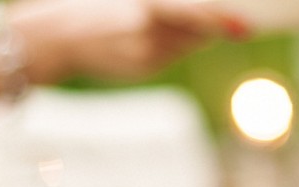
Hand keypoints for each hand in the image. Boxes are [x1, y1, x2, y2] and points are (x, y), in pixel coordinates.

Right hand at [12, 0, 249, 83]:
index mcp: (146, 5)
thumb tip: (203, 11)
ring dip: (183, 33)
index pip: (195, 14)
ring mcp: (145, 54)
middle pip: (196, 31)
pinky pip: (169, 55)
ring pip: (184, 44)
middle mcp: (148, 31)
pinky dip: (166, 44)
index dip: (221, 22)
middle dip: (206, 24)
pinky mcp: (142, 68)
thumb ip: (162, 4)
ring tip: (149, 21)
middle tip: (208, 17)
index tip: (244, 29)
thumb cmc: (92, 7)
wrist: (54, 37)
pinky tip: (141, 36)